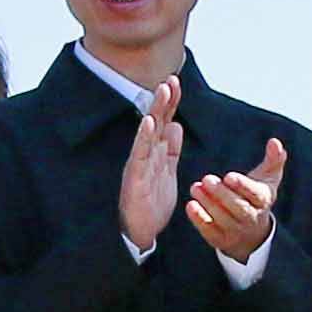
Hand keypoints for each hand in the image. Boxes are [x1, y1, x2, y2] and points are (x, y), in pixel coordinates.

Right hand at [117, 76, 185, 253]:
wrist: (140, 232)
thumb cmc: (152, 203)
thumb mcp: (167, 172)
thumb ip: (171, 150)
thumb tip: (176, 126)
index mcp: (155, 153)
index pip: (164, 122)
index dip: (170, 103)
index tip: (176, 81)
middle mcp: (146, 155)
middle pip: (156, 122)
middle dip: (163, 100)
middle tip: (171, 79)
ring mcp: (139, 165)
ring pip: (148, 133)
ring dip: (155, 111)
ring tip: (162, 91)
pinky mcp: (134, 179)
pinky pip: (139, 156)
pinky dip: (143, 138)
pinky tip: (148, 123)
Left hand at [185, 136, 287, 266]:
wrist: (253, 234)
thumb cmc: (257, 197)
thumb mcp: (267, 178)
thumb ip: (273, 159)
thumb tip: (275, 141)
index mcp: (263, 200)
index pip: (256, 194)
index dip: (243, 186)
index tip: (229, 176)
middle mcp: (252, 218)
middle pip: (239, 208)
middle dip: (222, 194)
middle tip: (207, 179)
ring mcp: (237, 231)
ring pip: (223, 219)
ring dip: (208, 204)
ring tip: (195, 188)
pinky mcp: (222, 241)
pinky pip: (210, 232)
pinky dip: (200, 220)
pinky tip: (190, 205)